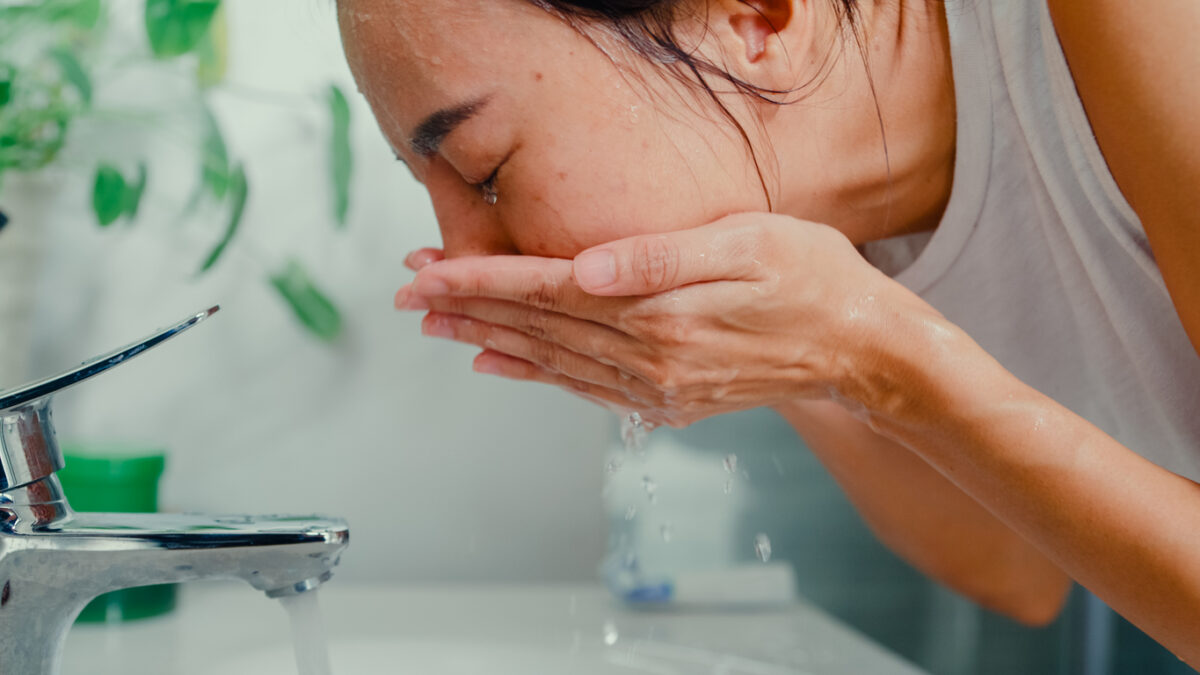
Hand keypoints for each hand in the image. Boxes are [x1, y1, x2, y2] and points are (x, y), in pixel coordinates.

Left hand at [396, 213, 940, 426]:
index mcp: (662, 314)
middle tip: (410, 295)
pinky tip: (499, 364)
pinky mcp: (666, 400)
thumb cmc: (812, 279)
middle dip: (468, 307)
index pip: (549, 292)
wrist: (859, 348)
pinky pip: (582, 388)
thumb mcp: (748, 244)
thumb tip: (587, 266)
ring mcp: (656, 387)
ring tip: (437, 327)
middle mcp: (650, 359)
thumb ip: (661, 257)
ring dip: (488, 341)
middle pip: (538, 328)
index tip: (428, 272)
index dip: (483, 280)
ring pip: (551, 361)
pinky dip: (534, 375)